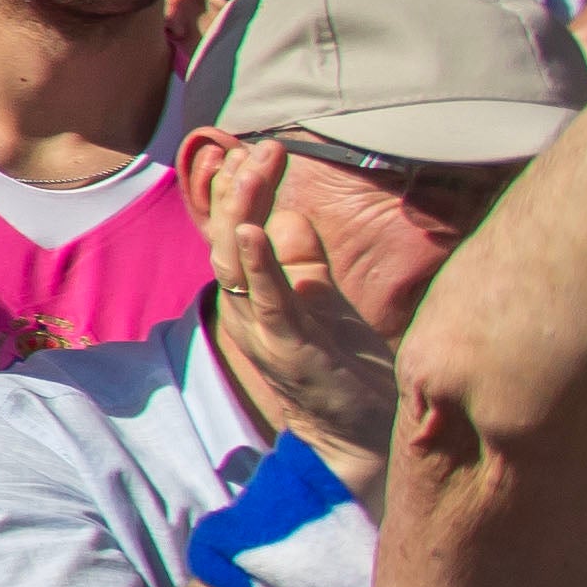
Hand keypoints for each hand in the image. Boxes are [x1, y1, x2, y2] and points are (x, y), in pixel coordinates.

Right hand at [199, 134, 400, 465]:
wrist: (363, 439)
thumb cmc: (345, 372)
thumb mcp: (323, 305)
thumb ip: (304, 263)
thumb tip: (291, 216)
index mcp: (254, 296)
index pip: (231, 232)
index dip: (232, 190)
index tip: (248, 148)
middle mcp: (247, 310)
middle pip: (223, 239)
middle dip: (235, 189)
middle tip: (255, 148)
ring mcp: (264, 330)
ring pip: (234, 262)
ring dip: (240, 211)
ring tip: (250, 170)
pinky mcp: (289, 349)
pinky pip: (265, 300)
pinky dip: (257, 263)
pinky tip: (253, 231)